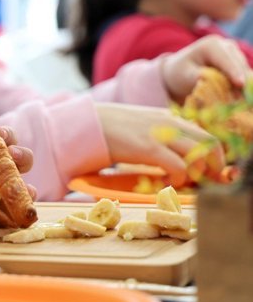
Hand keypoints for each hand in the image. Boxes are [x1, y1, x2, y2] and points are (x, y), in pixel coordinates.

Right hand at [96, 102, 222, 186]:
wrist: (85, 123)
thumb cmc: (106, 128)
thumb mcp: (138, 125)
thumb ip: (156, 133)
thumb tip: (168, 152)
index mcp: (167, 117)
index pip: (201, 134)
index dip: (210, 154)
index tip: (207, 170)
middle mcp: (169, 123)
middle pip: (210, 142)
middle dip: (215, 165)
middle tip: (207, 181)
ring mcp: (160, 134)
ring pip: (200, 154)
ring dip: (198, 173)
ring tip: (184, 183)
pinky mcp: (149, 148)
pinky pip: (179, 167)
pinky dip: (178, 179)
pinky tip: (166, 183)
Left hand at [161, 35, 250, 100]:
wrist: (180, 71)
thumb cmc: (180, 73)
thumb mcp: (185, 76)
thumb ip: (199, 78)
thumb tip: (212, 81)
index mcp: (211, 44)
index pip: (226, 59)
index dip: (234, 72)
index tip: (240, 84)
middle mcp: (227, 45)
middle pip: (239, 66)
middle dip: (240, 82)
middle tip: (239, 101)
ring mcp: (235, 54)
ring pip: (244, 72)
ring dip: (242, 87)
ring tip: (236, 102)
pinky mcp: (239, 65)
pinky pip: (244, 77)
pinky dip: (242, 88)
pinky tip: (237, 100)